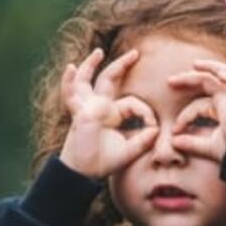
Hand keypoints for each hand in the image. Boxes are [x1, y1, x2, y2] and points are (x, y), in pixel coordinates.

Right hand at [59, 48, 157, 178]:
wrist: (84, 173)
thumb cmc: (103, 162)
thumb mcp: (129, 151)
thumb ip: (143, 140)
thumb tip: (156, 129)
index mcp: (112, 114)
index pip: (132, 102)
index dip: (146, 111)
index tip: (154, 126)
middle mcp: (99, 107)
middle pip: (110, 80)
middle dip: (122, 65)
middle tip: (136, 53)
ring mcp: (87, 108)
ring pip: (87, 81)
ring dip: (91, 65)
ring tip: (99, 52)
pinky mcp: (79, 113)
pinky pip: (71, 95)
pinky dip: (69, 81)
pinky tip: (71, 68)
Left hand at [168, 59, 225, 161]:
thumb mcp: (208, 147)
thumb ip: (192, 143)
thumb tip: (173, 142)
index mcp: (222, 109)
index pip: (198, 105)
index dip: (184, 116)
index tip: (174, 131)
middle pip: (208, 82)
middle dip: (189, 79)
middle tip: (170, 81)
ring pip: (224, 76)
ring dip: (210, 68)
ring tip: (195, 65)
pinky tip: (220, 75)